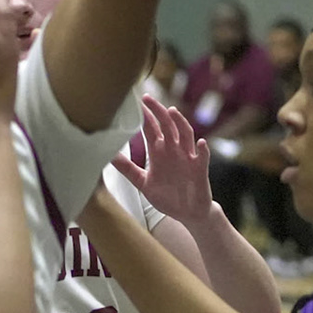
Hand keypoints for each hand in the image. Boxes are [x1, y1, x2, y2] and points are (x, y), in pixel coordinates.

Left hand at [113, 95, 211, 223]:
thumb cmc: (167, 196)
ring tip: (171, 112)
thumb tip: (108, 157)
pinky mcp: (199, 171)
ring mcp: (188, 158)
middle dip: (158, 112)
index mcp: (159, 153)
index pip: (151, 129)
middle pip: (167, 126)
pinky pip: (202, 158)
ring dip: (180, 123)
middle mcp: (174, 151)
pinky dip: (203, 150)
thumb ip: (127, 169)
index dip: (145, 116)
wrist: (187, 213)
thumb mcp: (142, 183)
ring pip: (185, 136)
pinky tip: (201, 142)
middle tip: (147, 99)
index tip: (136, 102)